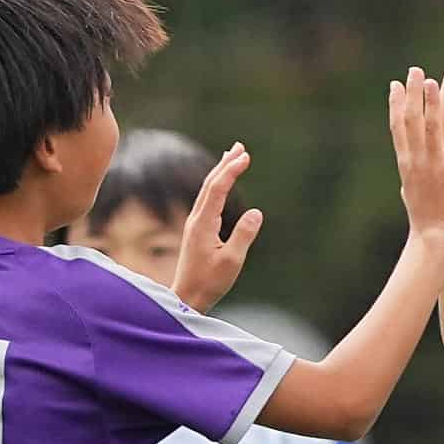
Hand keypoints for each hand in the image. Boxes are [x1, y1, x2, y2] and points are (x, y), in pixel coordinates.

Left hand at [171, 142, 263, 311]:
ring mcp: (195, 224)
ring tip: (232, 157)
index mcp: (203, 223)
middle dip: (225, 164)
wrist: (188, 297)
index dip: (231, 171)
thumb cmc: (210, 282)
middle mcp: (196, 219)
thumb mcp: (232, 260)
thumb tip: (256, 212)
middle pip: (209, 184)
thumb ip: (244, 235)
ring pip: (207, 191)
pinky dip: (217, 187)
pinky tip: (222, 185)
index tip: (246, 157)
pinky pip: (207, 201)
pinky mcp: (197, 230)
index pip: (217, 189)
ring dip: (220, 172)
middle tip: (240, 146)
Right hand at [389, 67, 443, 242]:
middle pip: (410, 120)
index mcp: (405, 162)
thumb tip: (405, 170)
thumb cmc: (424, 218)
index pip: (397, 127)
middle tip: (414, 71)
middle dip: (412, 94)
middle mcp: (416, 160)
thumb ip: (409, 175)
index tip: (395, 83)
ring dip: (432, 105)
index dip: (395, 103)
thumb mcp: (410, 191)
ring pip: (430, 130)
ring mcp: (433, 167)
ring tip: (433, 82)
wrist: (432, 238)